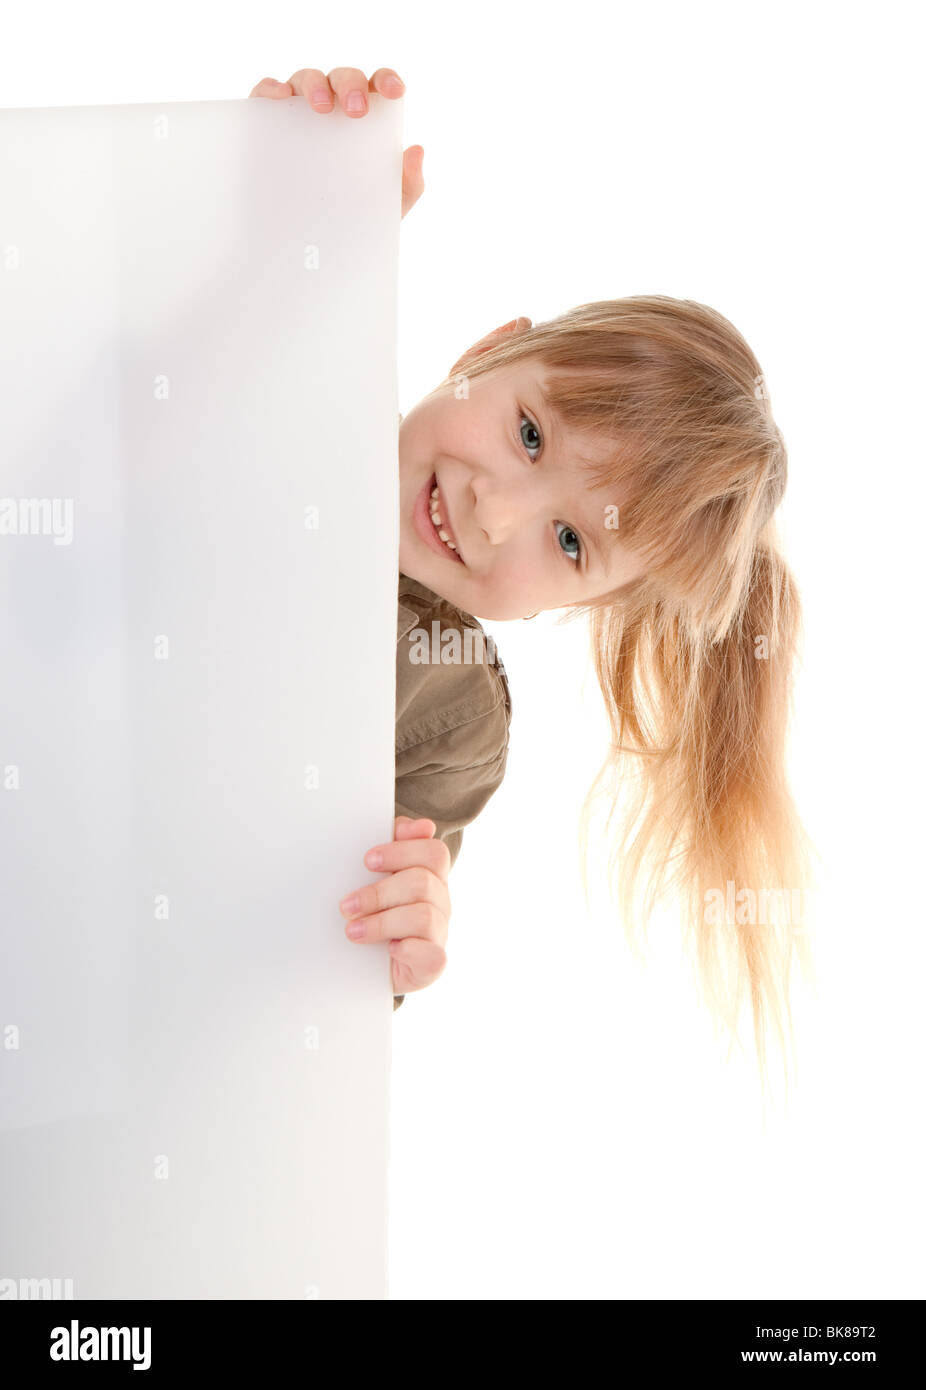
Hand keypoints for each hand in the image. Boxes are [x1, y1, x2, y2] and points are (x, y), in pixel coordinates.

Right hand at [249, 67, 424, 218]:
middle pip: (342, 78)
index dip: (387, 81)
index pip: (377, 86)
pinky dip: (271, 88)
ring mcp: (299, 111)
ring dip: (315, 85)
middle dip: (351, 86)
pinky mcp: (267, 121)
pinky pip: (266, 93)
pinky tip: (280, 96)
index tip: (394, 93)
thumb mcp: (387, 207)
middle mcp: (332, 106)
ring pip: (306, 79)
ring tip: (321, 108)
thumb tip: (416, 150)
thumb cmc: (351, 218)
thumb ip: (408, 184)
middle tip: (356, 111)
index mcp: (364, 118)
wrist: (307, 249)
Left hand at [339, 816, 450, 996]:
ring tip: (352, 930)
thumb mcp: (377, 879)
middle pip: (423, 882)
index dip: (402, 852)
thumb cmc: (375, 915)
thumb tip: (419, 825)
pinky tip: (388, 949)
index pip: (433, 852)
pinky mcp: (433, 964)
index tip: (367, 860)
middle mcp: (440, 902)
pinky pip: (432, 955)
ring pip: (423, 916)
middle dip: (379, 891)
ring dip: (381, 922)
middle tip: (347, 904)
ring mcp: (439, 933)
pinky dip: (407, 950)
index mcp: (431, 876)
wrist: (371, 965)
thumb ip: (393, 848)